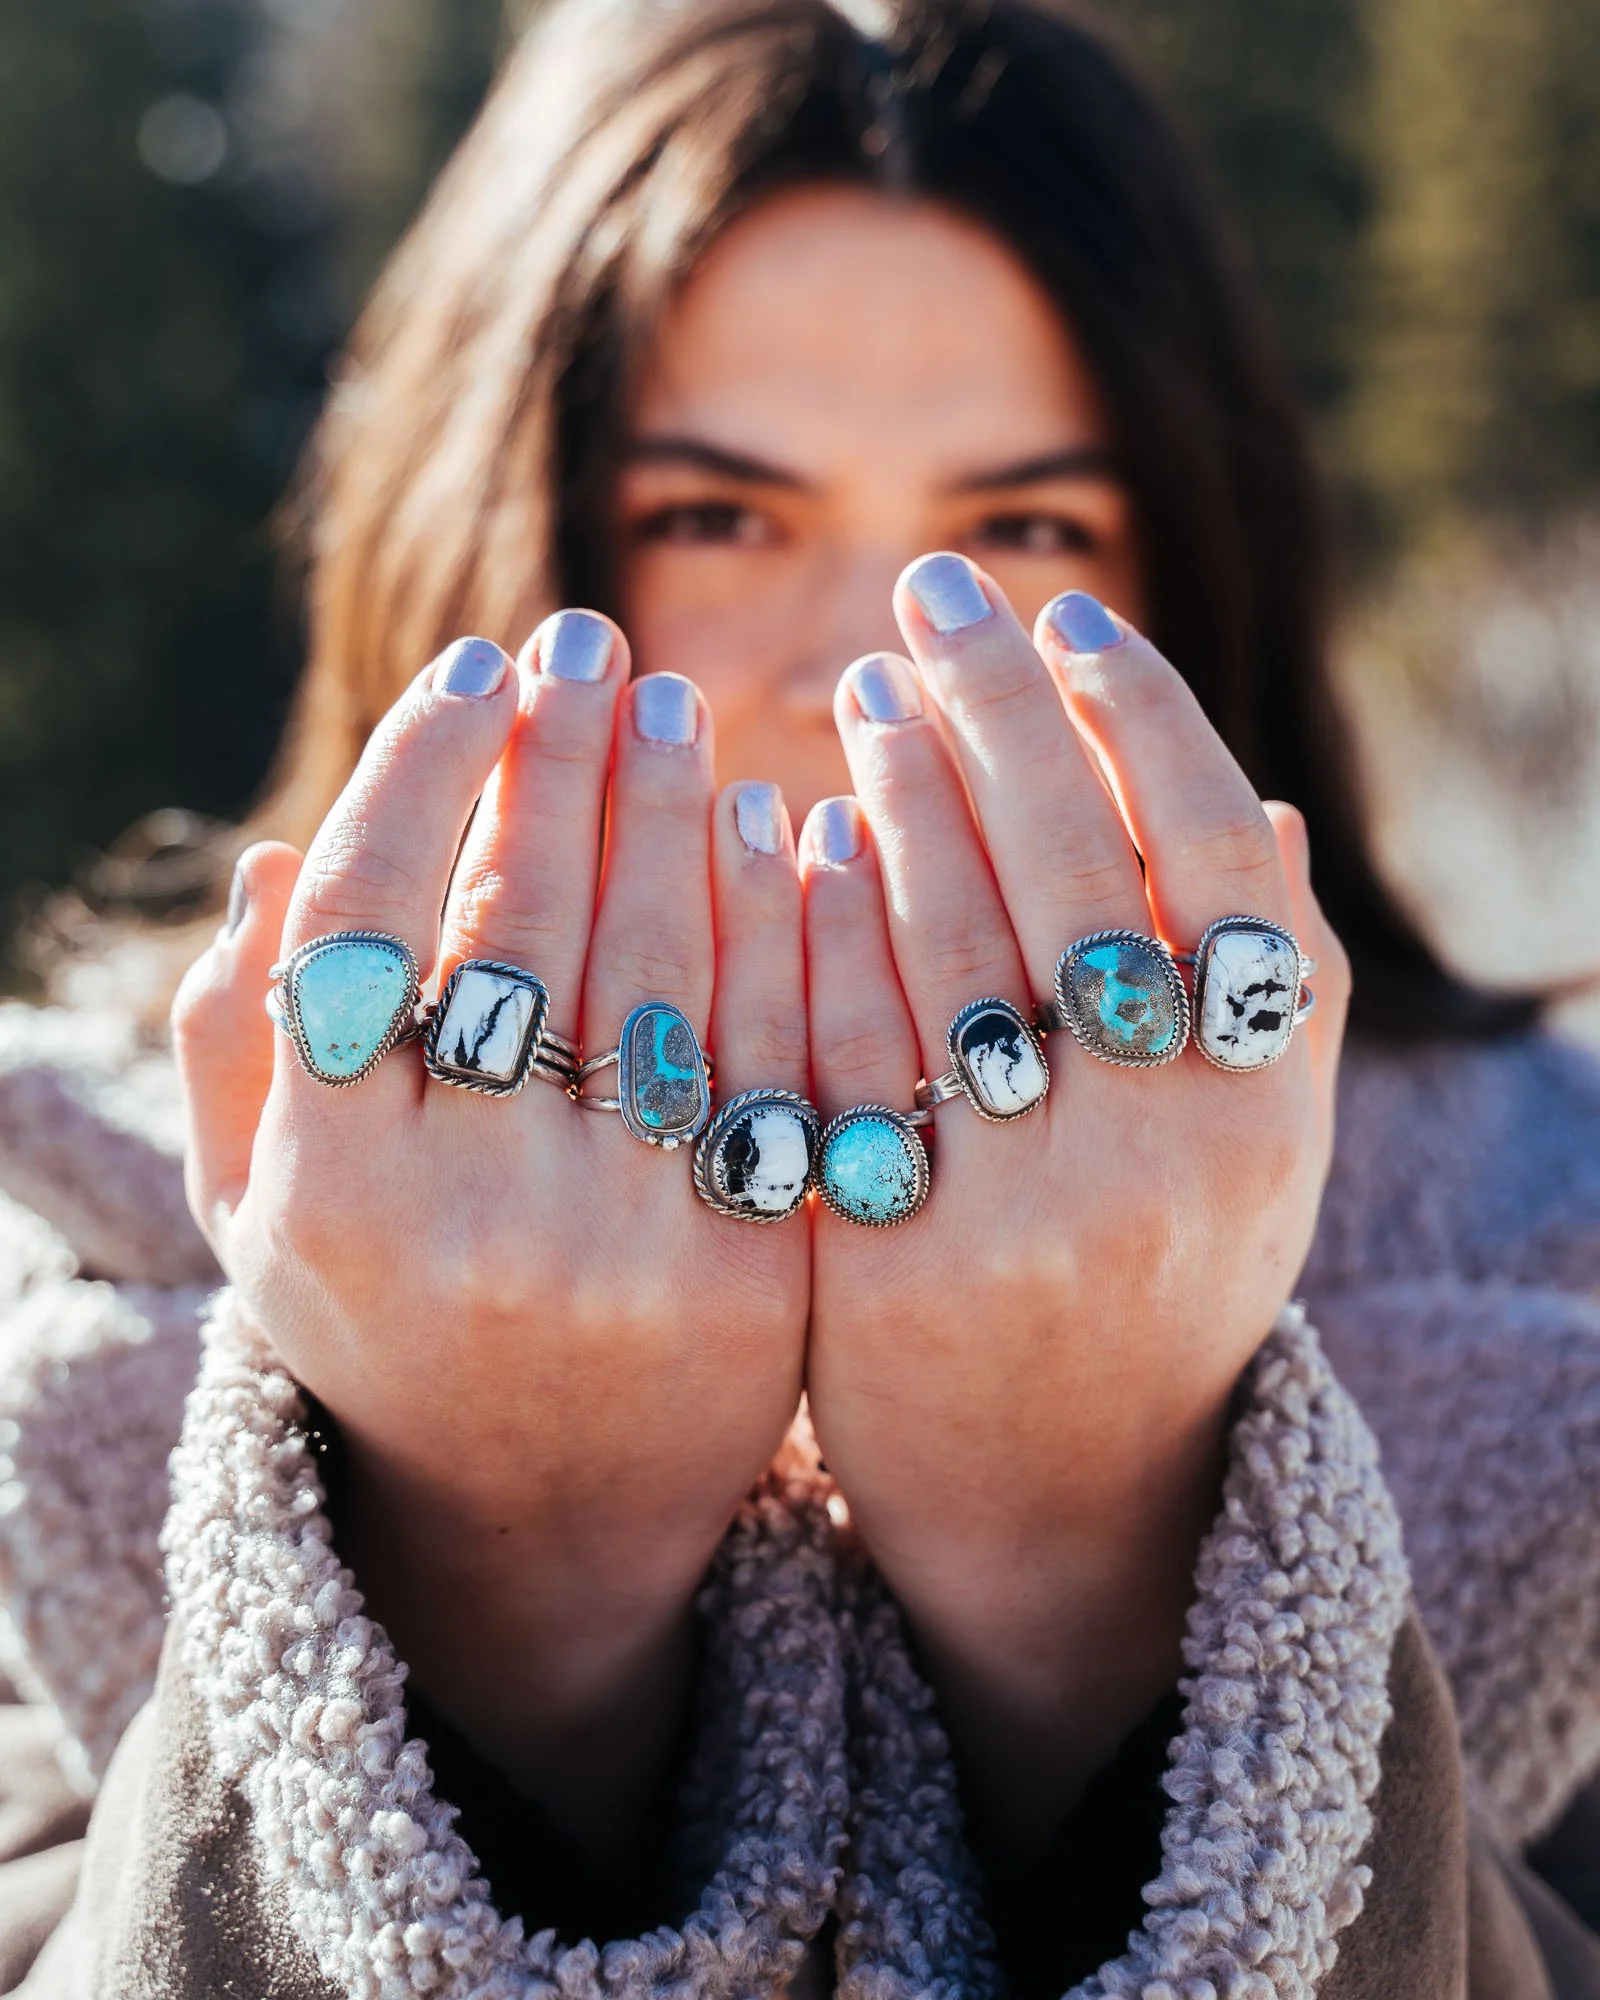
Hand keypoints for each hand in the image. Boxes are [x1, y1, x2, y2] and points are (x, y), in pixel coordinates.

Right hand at [171, 621, 808, 1848]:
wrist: (543, 1513)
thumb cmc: (388, 1326)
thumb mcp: (263, 1215)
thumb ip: (241, 1048)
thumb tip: (275, 859)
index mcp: (332, 1185)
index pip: (372, 921)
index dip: (422, 771)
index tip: (468, 668)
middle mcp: (475, 1212)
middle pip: (523, 922)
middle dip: (557, 755)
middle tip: (590, 641)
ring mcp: (628, 1244)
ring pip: (658, 970)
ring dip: (668, 812)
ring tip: (672, 708)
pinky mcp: (756, 1266)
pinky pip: (770, 1049)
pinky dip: (773, 924)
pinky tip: (772, 828)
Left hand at [800, 558, 1348, 1844]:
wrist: (1060, 1495)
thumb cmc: (1164, 1282)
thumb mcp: (1255, 1153)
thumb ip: (1268, 992)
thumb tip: (1262, 808)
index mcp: (1260, 1100)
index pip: (1204, 851)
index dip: (1135, 714)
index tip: (1067, 614)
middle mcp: (1152, 1150)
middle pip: (1061, 866)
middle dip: (994, 702)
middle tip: (933, 592)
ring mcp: (1009, 1208)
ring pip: (939, 940)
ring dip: (893, 788)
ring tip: (861, 691)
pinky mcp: (875, 1256)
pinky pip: (832, 1044)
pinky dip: (808, 919)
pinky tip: (780, 830)